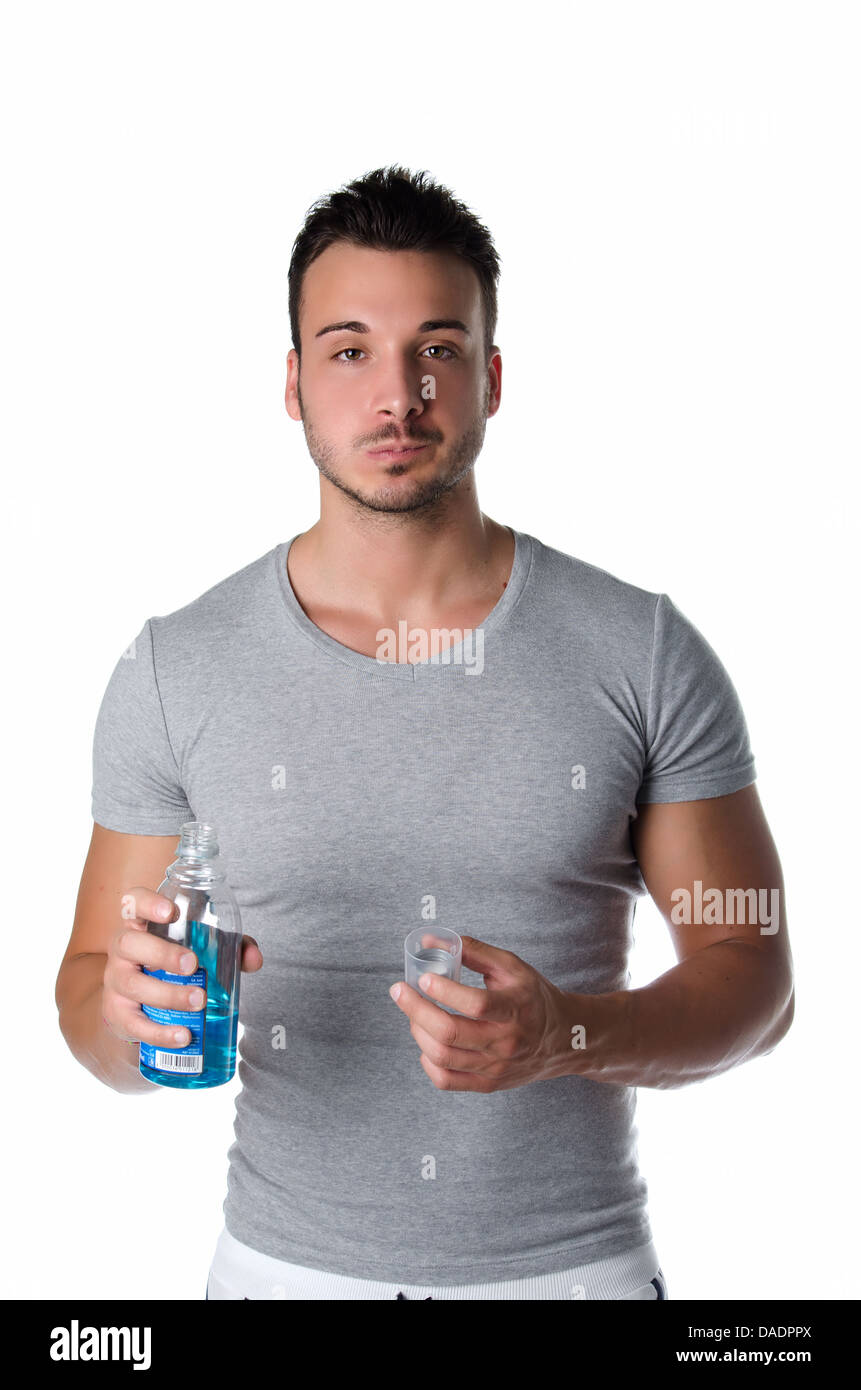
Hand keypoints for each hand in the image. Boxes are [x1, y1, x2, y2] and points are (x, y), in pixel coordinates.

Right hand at [103, 887, 261, 1048]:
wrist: (137, 1003)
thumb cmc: (171, 964)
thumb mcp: (197, 948)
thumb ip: (229, 947)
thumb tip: (254, 958)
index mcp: (141, 925)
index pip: (133, 904)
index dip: (147, 903)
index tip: (171, 911)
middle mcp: (122, 949)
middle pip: (129, 943)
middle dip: (162, 953)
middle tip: (192, 965)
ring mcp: (115, 981)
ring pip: (132, 984)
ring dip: (168, 994)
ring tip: (199, 1001)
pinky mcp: (117, 1014)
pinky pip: (133, 1023)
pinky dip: (159, 1032)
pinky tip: (183, 1035)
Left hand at [388, 934, 571, 1091]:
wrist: (564, 1040)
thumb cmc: (533, 997)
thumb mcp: (511, 967)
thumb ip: (473, 951)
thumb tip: (431, 942)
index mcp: (515, 1009)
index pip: (476, 1004)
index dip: (445, 991)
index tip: (423, 977)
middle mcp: (506, 1042)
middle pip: (450, 1033)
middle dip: (416, 1010)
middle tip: (400, 991)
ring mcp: (496, 1067)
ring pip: (442, 1057)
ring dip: (418, 1031)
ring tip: (414, 1013)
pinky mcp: (488, 1084)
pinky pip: (446, 1081)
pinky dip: (427, 1061)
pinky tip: (426, 1042)